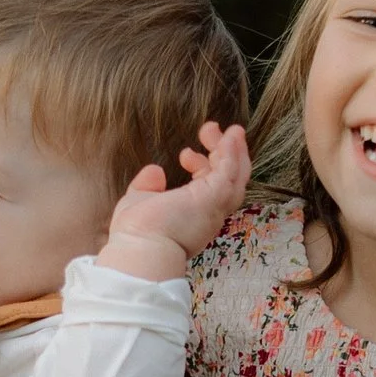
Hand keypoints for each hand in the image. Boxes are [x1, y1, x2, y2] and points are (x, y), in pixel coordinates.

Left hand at [98, 121, 249, 279]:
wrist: (141, 247)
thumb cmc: (138, 233)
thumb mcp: (139, 201)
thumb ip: (147, 186)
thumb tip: (156, 171)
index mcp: (194, 213)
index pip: (210, 185)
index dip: (203, 165)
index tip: (185, 154)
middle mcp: (209, 211)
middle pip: (230, 178)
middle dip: (226, 152)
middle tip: (213, 130)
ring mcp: (215, 205)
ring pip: (237, 174)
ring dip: (234, 149)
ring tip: (229, 129)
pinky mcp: (215, 197)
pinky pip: (231, 170)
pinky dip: (232, 152)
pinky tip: (230, 136)